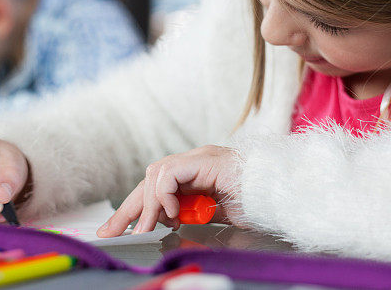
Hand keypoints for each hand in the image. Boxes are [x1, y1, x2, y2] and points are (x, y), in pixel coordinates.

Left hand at [97, 145, 242, 237]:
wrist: (279, 195)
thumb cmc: (254, 205)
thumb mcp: (212, 215)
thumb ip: (189, 214)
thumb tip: (163, 223)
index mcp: (196, 174)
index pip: (156, 187)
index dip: (134, 208)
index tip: (116, 230)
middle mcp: (195, 161)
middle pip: (150, 178)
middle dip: (128, 208)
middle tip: (112, 232)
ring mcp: (200, 157)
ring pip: (156, 173)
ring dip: (147, 205)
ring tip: (147, 228)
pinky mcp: (206, 159)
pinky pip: (170, 174)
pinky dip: (165, 195)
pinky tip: (173, 213)